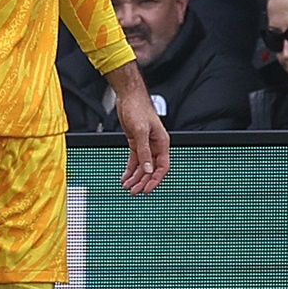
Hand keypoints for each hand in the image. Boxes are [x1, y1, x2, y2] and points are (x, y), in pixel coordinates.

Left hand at [107, 62, 170, 194]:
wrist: (129, 97)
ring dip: (135, 177)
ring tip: (127, 187)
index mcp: (162, 142)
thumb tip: (148, 169)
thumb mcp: (140, 131)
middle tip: (134, 191)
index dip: (156, 180)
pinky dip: (130, 170)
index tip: (147, 189)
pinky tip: (125, 177)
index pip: (162, 167)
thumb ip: (144, 151)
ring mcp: (145, 145)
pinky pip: (135, 160)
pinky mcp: (136, 142)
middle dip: (143, 181)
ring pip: (143, 166)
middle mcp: (155, 145)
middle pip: (151, 169)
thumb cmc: (138, 109)